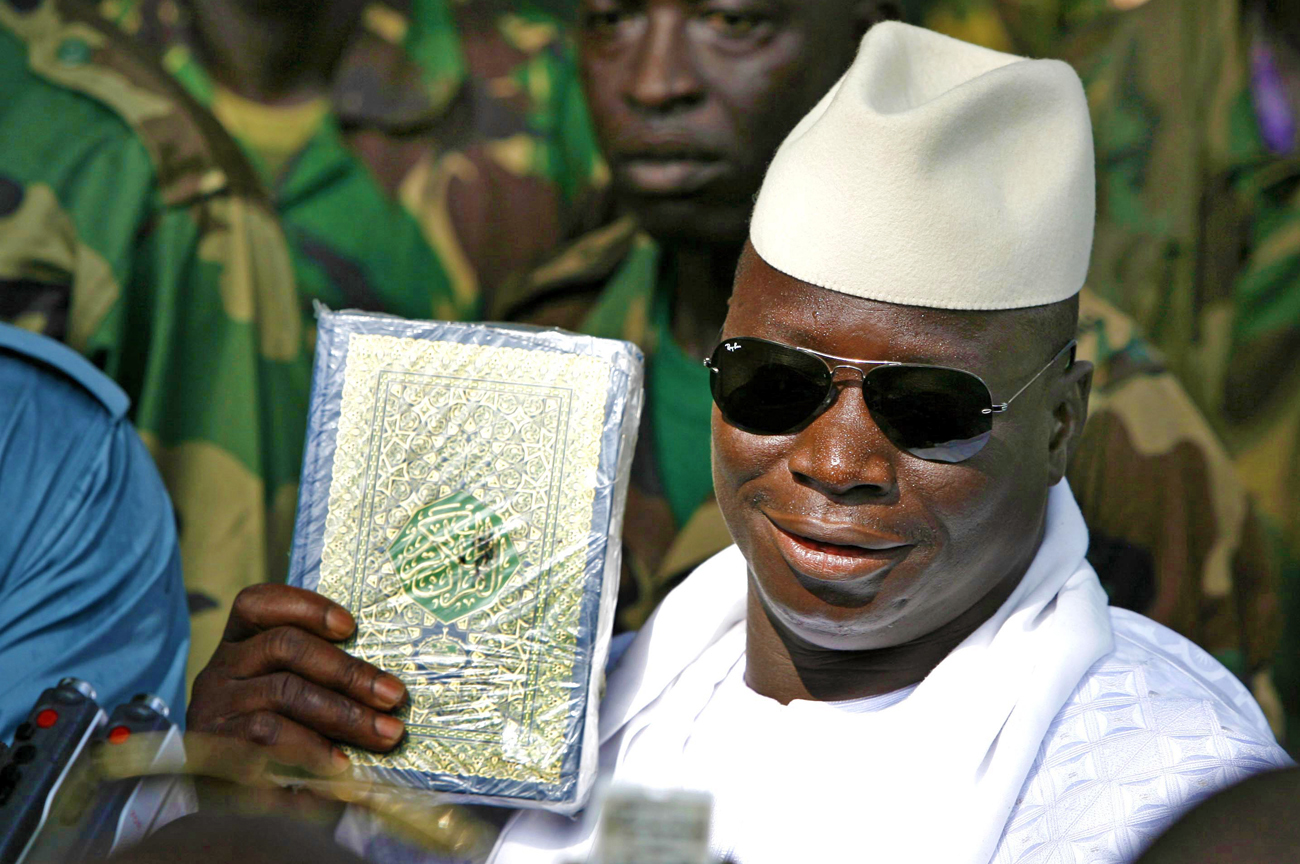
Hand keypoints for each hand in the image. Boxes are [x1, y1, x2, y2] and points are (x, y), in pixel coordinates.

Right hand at [187, 584, 407, 775]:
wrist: (224, 806)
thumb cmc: (277, 740)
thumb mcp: (294, 698)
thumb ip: (323, 679)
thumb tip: (385, 684)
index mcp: (238, 646)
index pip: (257, 603)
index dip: (305, 607)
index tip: (351, 626)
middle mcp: (219, 671)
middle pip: (284, 647)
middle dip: (348, 671)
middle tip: (394, 696)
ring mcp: (213, 709)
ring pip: (282, 692)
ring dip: (343, 713)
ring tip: (384, 735)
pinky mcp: (214, 750)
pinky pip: (267, 738)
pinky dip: (312, 749)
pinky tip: (342, 764)